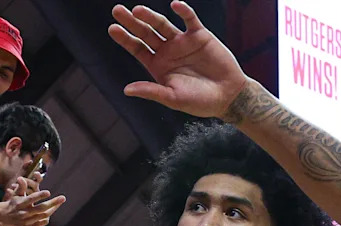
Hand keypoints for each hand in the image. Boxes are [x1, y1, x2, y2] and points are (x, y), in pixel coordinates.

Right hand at [0, 188, 65, 225]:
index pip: (31, 199)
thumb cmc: (12, 202)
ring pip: (43, 216)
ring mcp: (26, 221)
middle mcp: (23, 213)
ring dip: (52, 209)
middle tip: (62, 198)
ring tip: (58, 203)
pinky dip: (46, 219)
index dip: (40, 195)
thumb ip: (20, 187)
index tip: (48, 192)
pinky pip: (40, 223)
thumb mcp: (15, 194)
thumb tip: (21, 178)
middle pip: (41, 208)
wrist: (3, 217)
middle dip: (53, 203)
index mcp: (20, 203)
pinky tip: (49, 212)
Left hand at [108, 2, 247, 117]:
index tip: (112, 29)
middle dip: (132, 22)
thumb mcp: (172, 98)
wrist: (228, 96)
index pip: (137, 48)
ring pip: (163, 24)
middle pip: (146, 33)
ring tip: (138, 10)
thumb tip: (126, 90)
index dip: (125, 39)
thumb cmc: (199, 101)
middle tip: (117, 11)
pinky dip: (183, 11)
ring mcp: (182, 42)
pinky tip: (175, 5)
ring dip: (151, 16)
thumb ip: (151, 91)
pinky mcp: (199, 35)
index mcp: (158, 66)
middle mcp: (167, 51)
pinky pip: (190, 20)